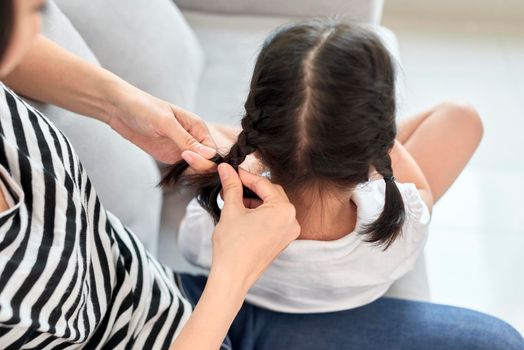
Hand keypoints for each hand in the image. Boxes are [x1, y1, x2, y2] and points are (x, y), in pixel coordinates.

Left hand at [107, 84, 217, 166]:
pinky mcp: (170, 156)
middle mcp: (193, 139)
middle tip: (182, 160)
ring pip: (196, 167)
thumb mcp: (166, 123)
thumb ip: (187, 140)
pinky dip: (181, 174)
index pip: (212, 149)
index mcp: (197, 127)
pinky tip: (174, 174)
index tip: (189, 158)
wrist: (118, 109)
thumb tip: (210, 154)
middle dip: (199, 166)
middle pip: (206, 161)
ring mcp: (182, 149)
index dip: (206, 158)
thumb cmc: (143, 108)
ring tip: (178, 169)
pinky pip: (183, 169)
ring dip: (191, 173)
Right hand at [209, 164, 300, 291]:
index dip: (245, 176)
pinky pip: (274, 219)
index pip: (264, 183)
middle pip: (271, 193)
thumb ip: (232, 186)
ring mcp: (289, 232)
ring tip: (233, 199)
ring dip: (254, 200)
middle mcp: (292, 220)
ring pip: (272, 206)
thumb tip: (226, 168)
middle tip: (231, 183)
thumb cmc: (233, 246)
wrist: (232, 277)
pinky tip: (242, 212)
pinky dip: (260, 213)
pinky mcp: (282, 240)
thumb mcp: (231, 210)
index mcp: (284, 210)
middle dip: (251, 188)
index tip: (231, 170)